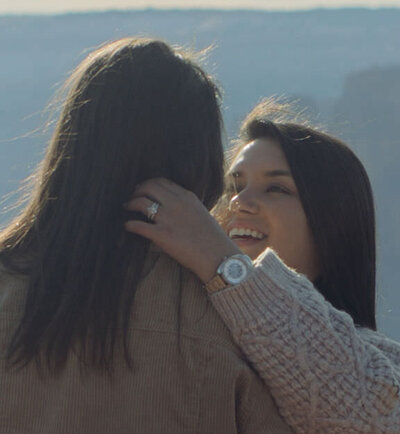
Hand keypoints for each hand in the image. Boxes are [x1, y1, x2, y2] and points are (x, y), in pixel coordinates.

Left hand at [124, 178, 240, 282]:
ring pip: (141, 202)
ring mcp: (168, 218)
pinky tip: (127, 226)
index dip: (148, 183)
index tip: (143, 189)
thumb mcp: (202, 213)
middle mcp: (176, 203)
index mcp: (187, 197)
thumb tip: (172, 206)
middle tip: (131, 196)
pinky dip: (129, 225)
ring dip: (130, 204)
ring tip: (126, 207)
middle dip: (137, 190)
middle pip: (149, 187)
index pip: (162, 182)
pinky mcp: (162, 235)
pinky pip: (138, 225)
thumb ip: (187, 206)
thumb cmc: (213, 238)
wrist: (218, 256)